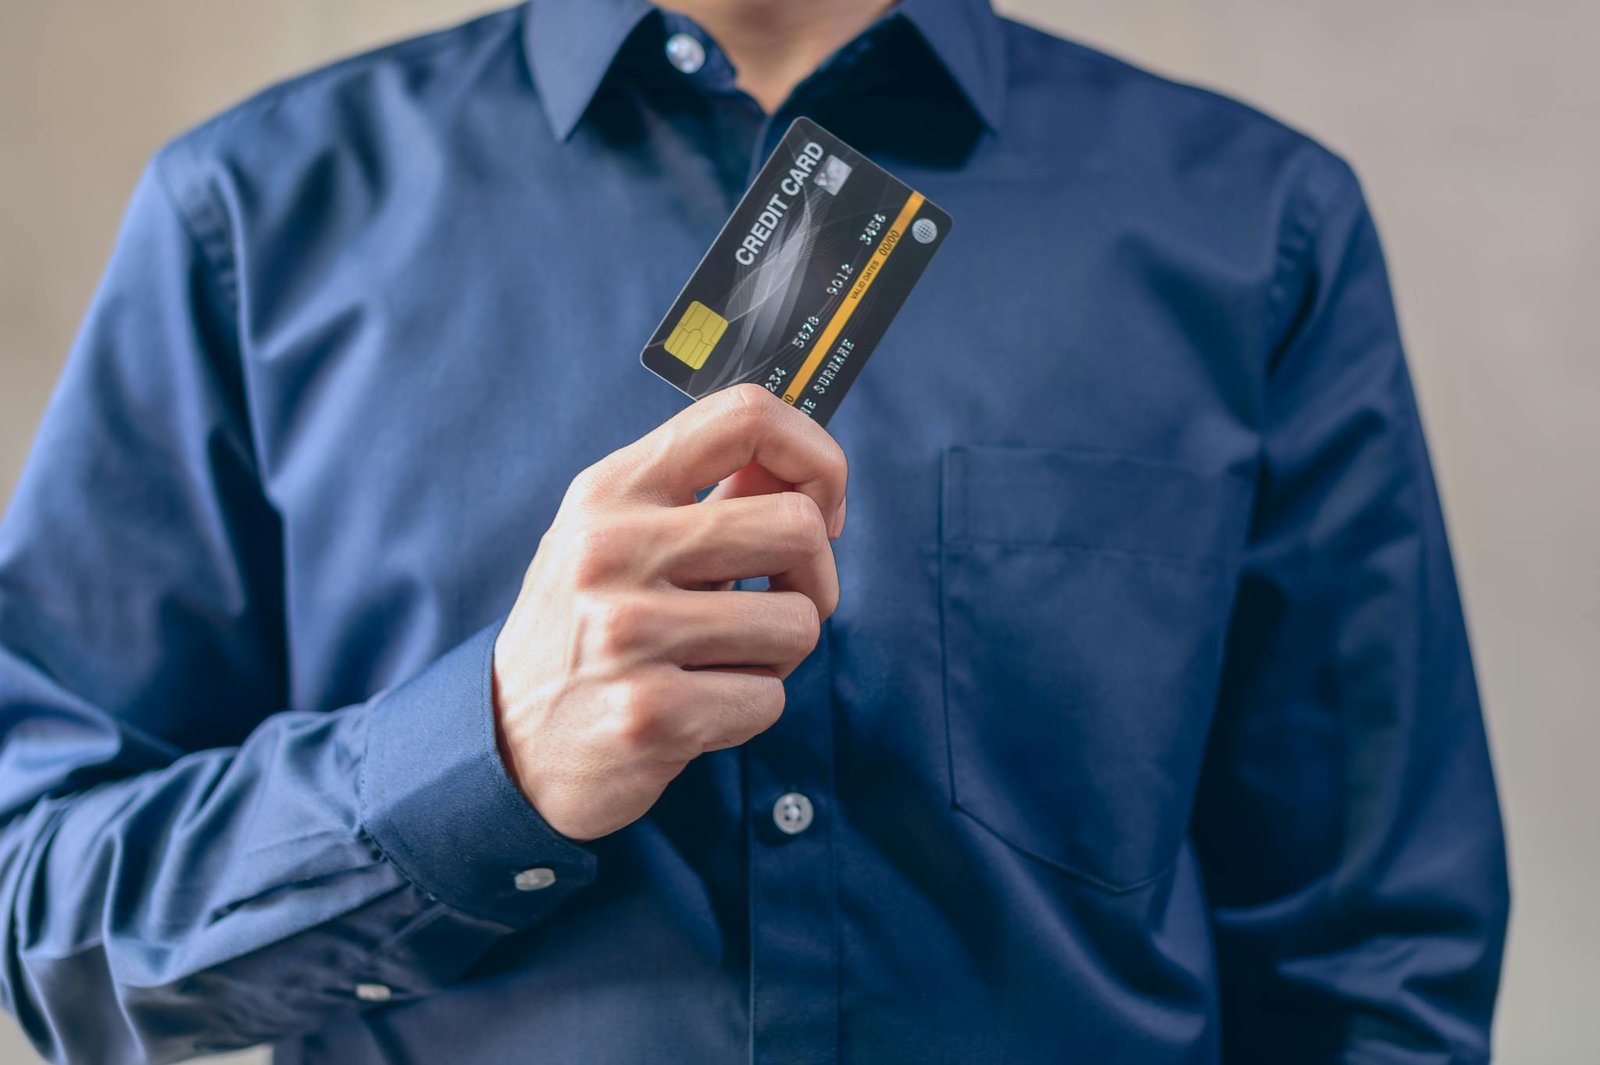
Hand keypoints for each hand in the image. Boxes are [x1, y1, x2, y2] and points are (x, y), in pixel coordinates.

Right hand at [492, 384, 847, 841]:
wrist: (507, 746)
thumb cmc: (590, 631)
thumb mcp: (623, 540)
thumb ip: (709, 498)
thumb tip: (810, 470)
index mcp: (612, 490)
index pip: (744, 416)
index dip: (816, 454)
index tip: (823, 506)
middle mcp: (612, 548)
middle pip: (796, 525)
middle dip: (815, 576)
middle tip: (778, 605)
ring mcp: (627, 632)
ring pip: (798, 622)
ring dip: (777, 655)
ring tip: (717, 664)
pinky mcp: (649, 714)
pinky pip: (768, 700)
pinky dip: (748, 711)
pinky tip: (694, 710)